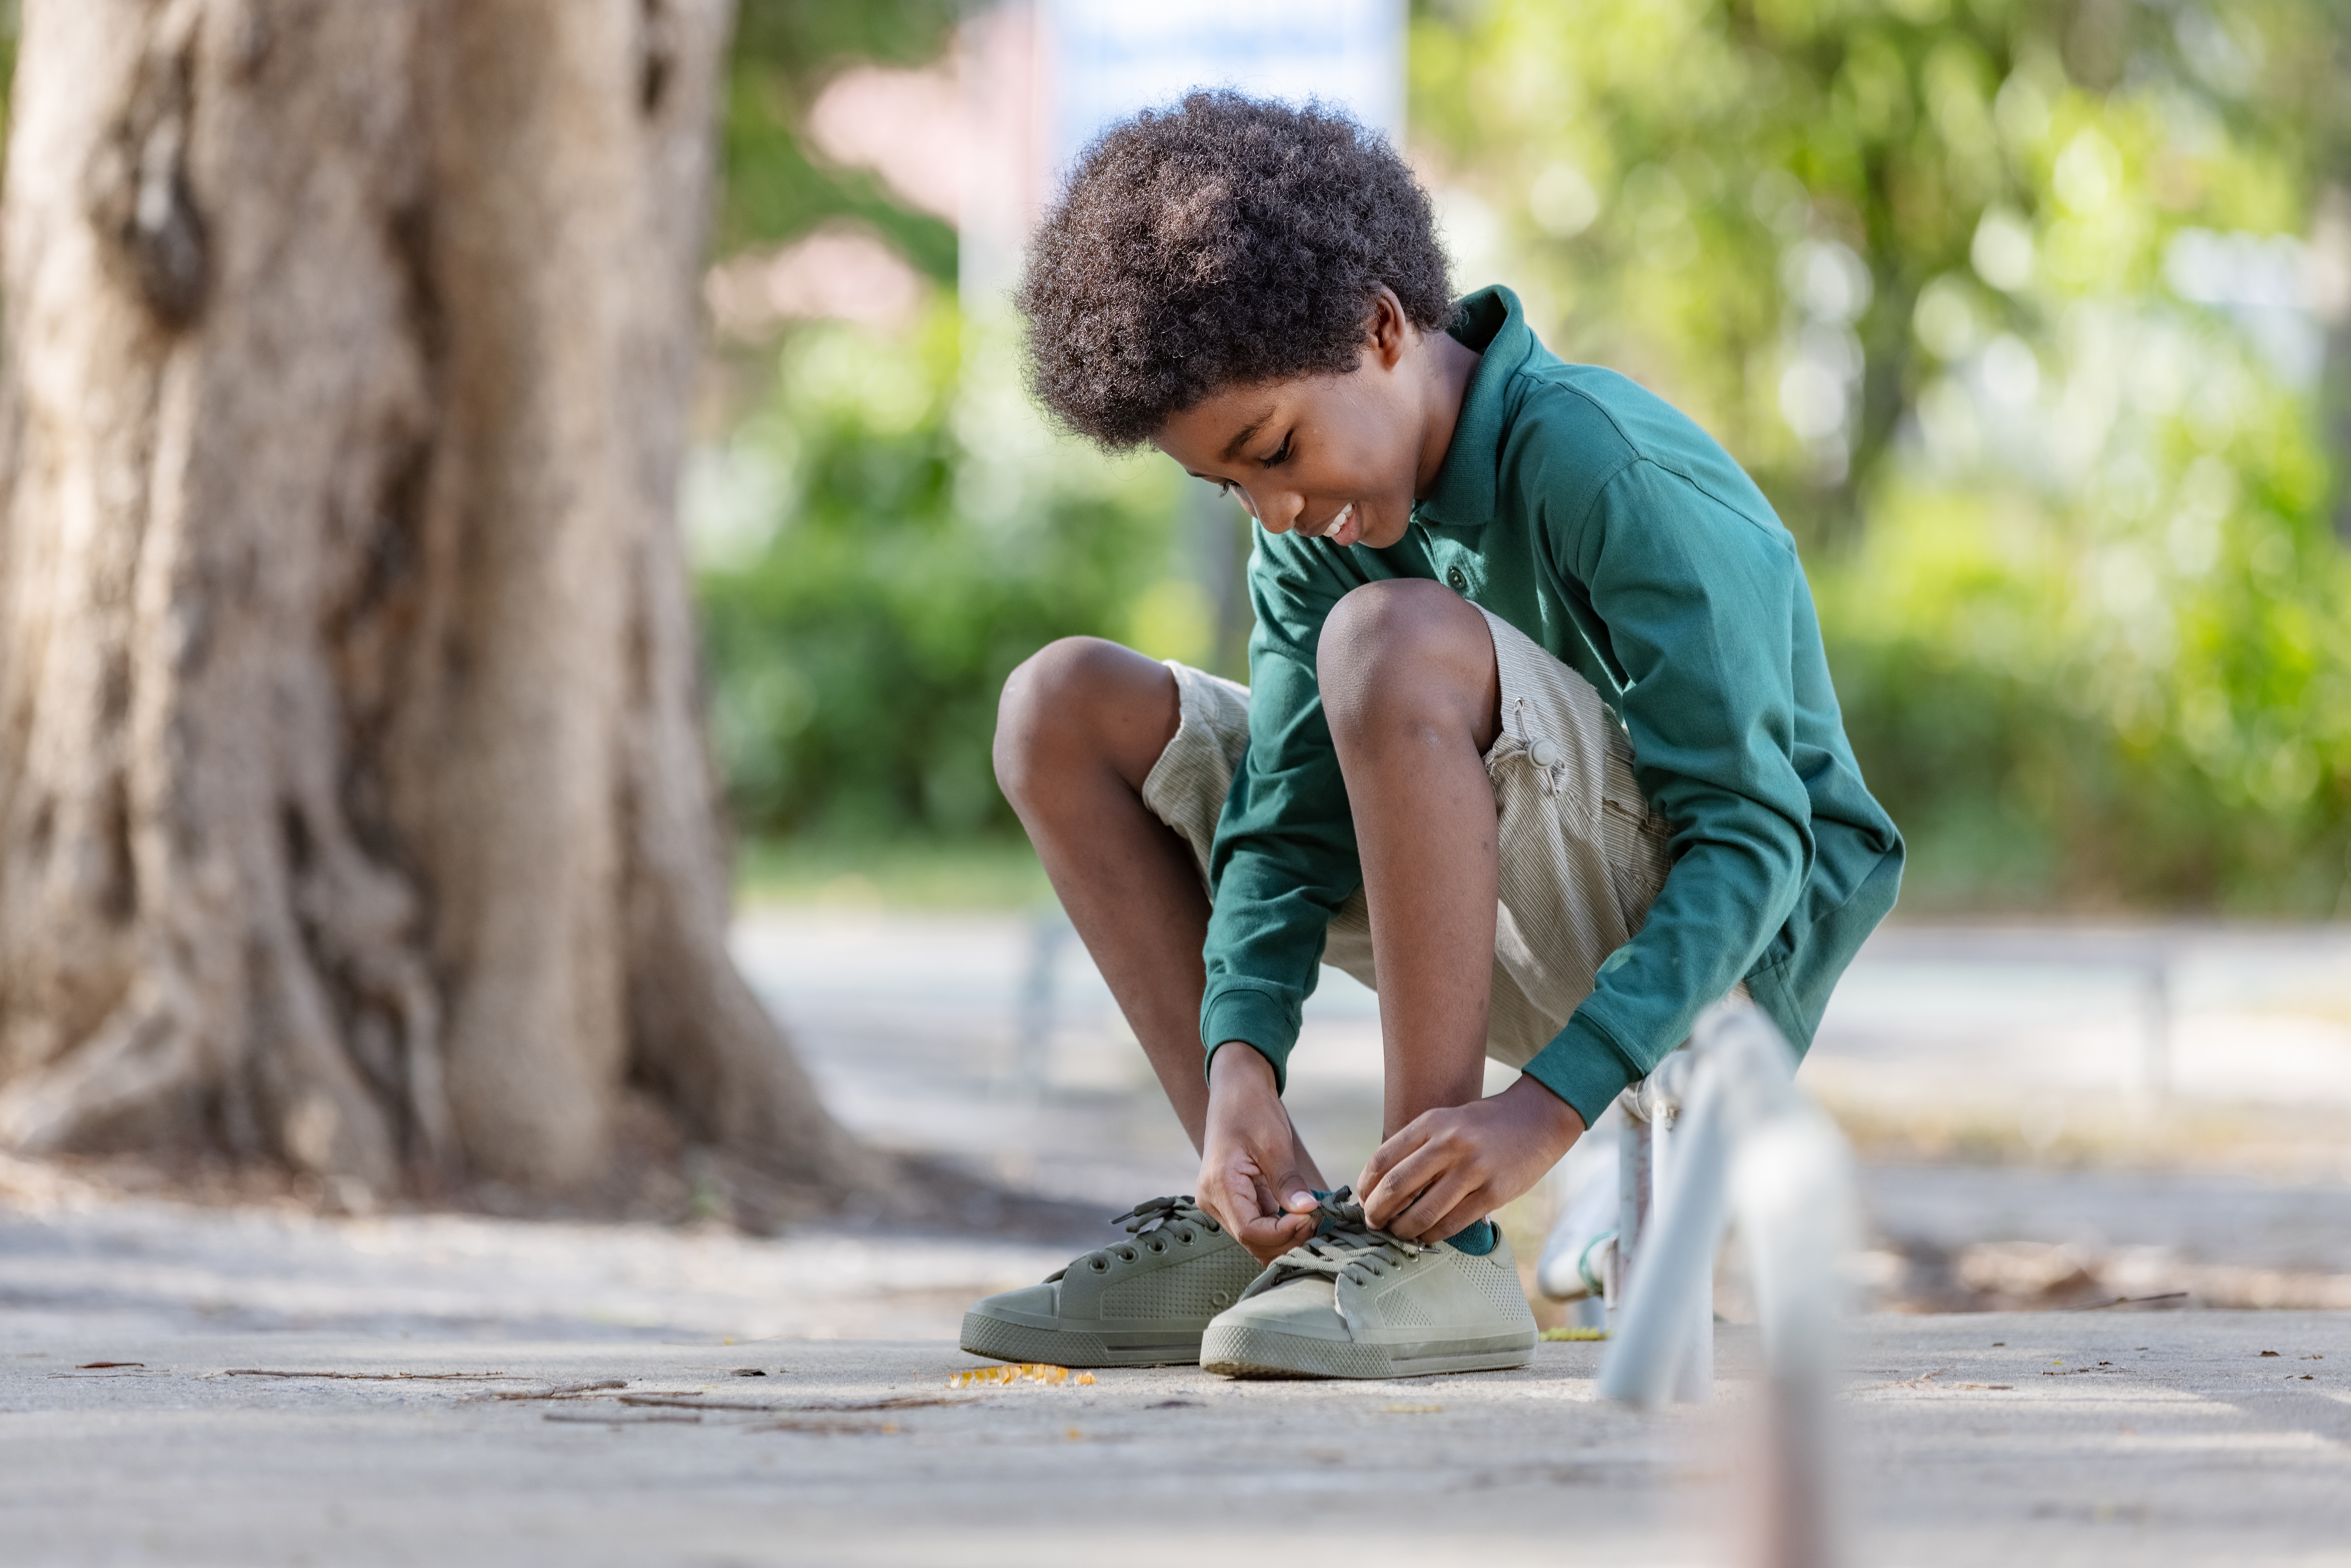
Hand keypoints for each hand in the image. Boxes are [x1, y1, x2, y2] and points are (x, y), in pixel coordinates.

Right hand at [1197, 1043, 1320, 1263]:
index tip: (1313, 1217)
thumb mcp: (1273, 1142)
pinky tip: (1302, 1216)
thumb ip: (1288, 1181)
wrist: (1236, 1088)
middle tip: (1320, 1220)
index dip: (1284, 1233)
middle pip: (1253, 1240)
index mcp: (1219, 1185)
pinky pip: (1257, 1224)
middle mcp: (1213, 1200)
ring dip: (1286, 1235)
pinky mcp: (1232, 1200)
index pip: (1251, 1231)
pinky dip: (1280, 1225)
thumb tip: (1308, 1212)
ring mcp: (1221, 1202)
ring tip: (1314, 1218)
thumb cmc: (1251, 1107)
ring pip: (1256, 1238)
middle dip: (1289, 1238)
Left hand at [1355, 1075, 1585, 1242]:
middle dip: (1377, 1213)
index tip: (1362, 1201)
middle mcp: (1449, 1143)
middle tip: (1373, 1224)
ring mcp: (1472, 1168)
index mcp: (1431, 1122)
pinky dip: (1432, 1236)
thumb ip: (1417, 1146)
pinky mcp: (1493, 1192)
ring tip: (1398, 1233)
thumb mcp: (1447, 1121)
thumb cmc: (1485, 1125)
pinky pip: (1451, 1224)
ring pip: (1422, 1212)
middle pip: (1396, 1188)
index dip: (1365, 1188)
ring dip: (1402, 1230)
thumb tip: (1382, 1187)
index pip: (1382, 1160)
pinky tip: (1425, 1237)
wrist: (1538, 1119)